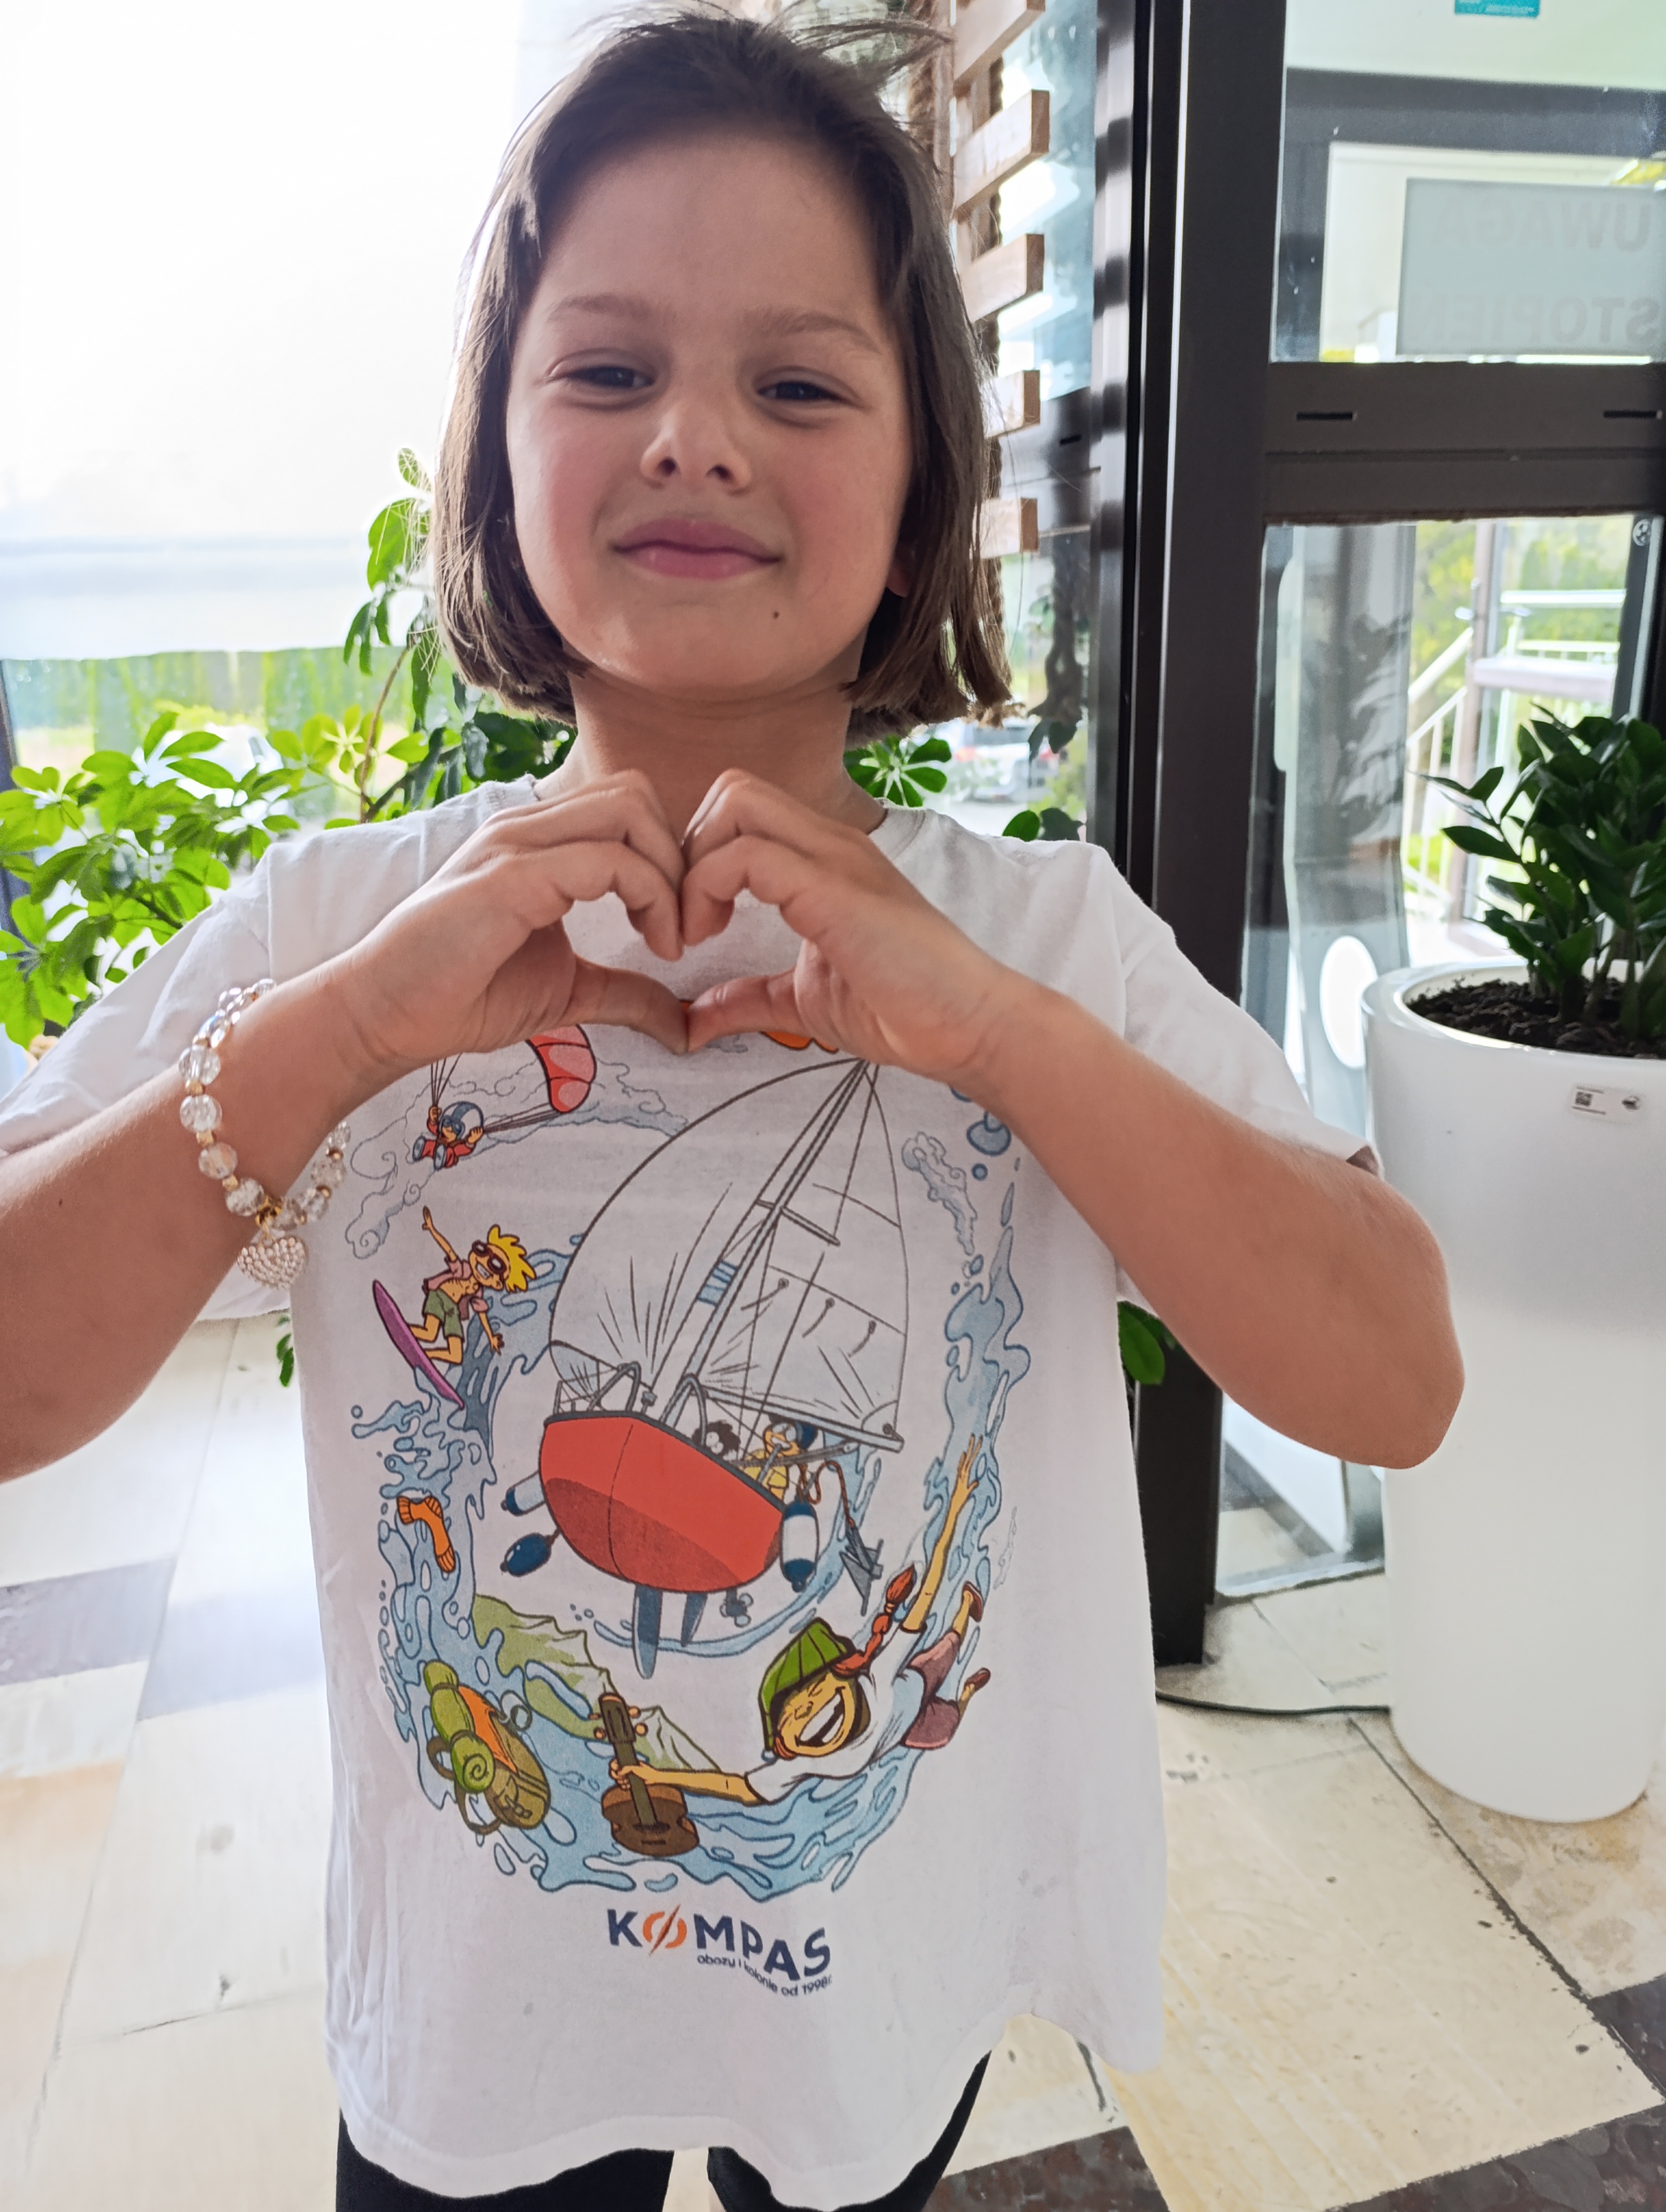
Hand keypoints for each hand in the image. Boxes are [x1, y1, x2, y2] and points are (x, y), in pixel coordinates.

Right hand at [323, 771, 688, 1087]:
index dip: (670, 860)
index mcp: (540, 841)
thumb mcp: (570, 992)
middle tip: (685, 928)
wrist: (386, 1015)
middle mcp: (528, 827)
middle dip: (679, 857)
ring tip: (671, 939)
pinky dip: (649, 897)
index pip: (630, 806)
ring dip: (670, 874)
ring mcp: (516, 845)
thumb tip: (685, 1024)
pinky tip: (653, 947)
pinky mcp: (510, 877)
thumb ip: (628, 993)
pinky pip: (605, 860)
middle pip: (637, 793)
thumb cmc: (464, 996)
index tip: (678, 929)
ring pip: (630, 810)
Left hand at [680, 772, 1022, 1084]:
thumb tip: (690, 1021)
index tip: (691, 929)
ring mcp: (835, 858)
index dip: (696, 859)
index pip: (740, 809)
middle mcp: (829, 843)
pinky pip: (747, 855)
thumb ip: (746, 999)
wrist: (969, 1027)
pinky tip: (711, 939)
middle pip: (730, 790)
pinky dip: (706, 891)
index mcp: (822, 858)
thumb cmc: (902, 1010)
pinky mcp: (834, 888)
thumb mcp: (801, 1000)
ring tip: (696, 932)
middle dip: (686, 850)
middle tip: (686, 922)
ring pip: (734, 804)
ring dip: (693, 866)